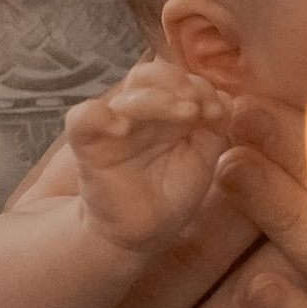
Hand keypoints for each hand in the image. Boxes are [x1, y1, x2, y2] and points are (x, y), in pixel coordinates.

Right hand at [64, 58, 232, 251]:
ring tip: (185, 114)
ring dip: (157, 99)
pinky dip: (98, 115)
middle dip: (176, 83)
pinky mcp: (88, 145)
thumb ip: (214, 127)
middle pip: (147, 76)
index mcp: (165, 110)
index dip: (199, 87)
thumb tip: (224, 98)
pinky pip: (82, 118)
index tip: (217, 113)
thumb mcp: (203, 158)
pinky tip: (121, 128)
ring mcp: (112, 126)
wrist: (143, 231)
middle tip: (197, 107)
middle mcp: (138, 112)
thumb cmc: (171, 192)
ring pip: (125, 96)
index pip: (176, 80)